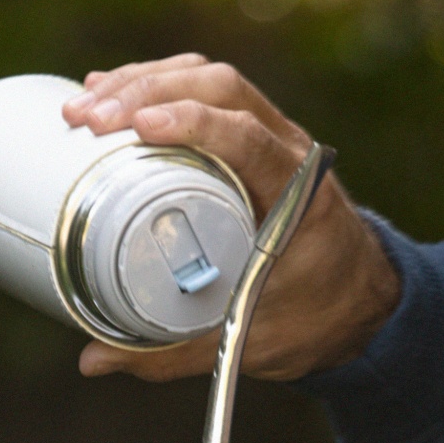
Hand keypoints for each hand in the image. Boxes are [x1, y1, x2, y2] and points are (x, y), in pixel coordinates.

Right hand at [62, 54, 399, 382]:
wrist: (359, 304)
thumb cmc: (311, 320)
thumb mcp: (245, 341)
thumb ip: (169, 354)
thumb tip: (92, 362)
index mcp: (300, 197)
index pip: (248, 138)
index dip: (193, 123)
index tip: (138, 127)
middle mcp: (290, 152)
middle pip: (221, 89)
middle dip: (148, 92)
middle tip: (88, 119)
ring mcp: (272, 138)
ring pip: (211, 80)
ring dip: (145, 81)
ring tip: (84, 106)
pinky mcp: (253, 139)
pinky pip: (208, 94)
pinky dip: (158, 85)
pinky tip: (112, 93)